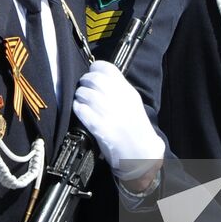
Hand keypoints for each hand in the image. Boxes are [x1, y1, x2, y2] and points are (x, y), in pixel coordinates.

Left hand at [73, 59, 164, 180]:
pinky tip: (80, 110)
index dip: (95, 68)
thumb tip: (97, 76)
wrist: (142, 153)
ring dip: (79, 95)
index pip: (108, 68)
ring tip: (80, 99)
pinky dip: (78, 108)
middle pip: (94, 79)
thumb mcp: (131, 102)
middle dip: (84, 81)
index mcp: (128, 91)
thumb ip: (117, 88)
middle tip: (83, 87)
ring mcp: (110, 114)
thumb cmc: (135, 127)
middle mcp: (120, 100)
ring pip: (86, 94)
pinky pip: (82, 111)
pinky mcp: (101, 128)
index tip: (91, 73)